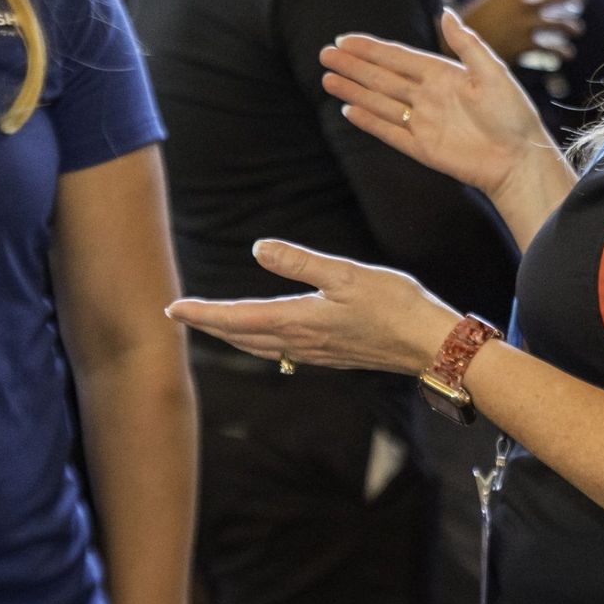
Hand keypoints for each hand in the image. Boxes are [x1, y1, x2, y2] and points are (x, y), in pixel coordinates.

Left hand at [166, 239, 456, 376]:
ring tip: (212, 325)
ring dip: (231, 336)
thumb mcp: (345, 273)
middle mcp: (300, 342)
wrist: (430, 345)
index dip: (202, 314)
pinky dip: (258, 343)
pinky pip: (281, 352)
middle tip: (179, 315)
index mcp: (298, 320)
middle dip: (209, 326)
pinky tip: (263, 338)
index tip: (172, 308)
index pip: (236, 319)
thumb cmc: (394, 304)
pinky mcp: (331, 355)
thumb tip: (258, 248)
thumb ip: (300, 262)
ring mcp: (315, 352)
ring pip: (259, 347)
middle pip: (241, 336)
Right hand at [322, 7, 553, 201]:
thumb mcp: (493, 72)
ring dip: (353, 91)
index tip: (345, 39)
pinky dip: (368, 122)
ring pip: (379, 102)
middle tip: (325, 54)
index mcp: (442, 74)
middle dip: (353, 66)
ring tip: (327, 79)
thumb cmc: (513, 114)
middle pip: (381, 78)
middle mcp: (427, 96)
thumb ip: (466, 44)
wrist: (519, 158)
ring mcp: (422, 122)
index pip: (398, 58)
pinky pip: (388, 131)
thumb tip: (445, 12)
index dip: (370, 48)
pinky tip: (348, 111)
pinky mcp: (422, 147)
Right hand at [458, 0, 584, 68]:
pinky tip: (567, 55)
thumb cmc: (472, 25)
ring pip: (560, 24)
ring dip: (571, 27)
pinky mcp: (527, 44)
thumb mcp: (487, 3)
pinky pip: (552, 48)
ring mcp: (527, 23)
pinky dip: (562, 51)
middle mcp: (524, 3)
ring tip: (577, 30)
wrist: (455, 46)